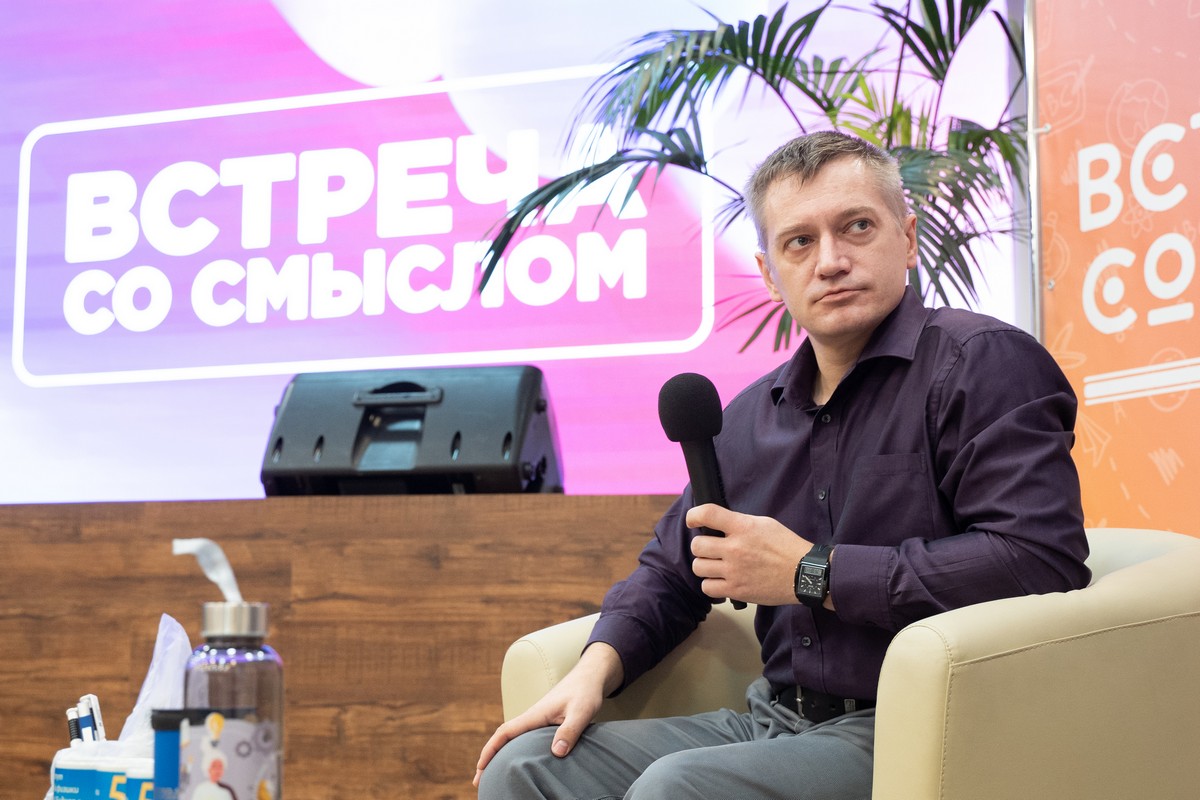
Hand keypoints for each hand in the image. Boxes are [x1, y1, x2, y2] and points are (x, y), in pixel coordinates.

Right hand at [473, 642, 622, 786]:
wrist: (589, 677)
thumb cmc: (585, 692)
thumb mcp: (581, 712)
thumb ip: (570, 731)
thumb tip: (556, 753)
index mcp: (535, 715)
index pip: (505, 733)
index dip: (490, 750)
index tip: (480, 768)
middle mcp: (532, 717)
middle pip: (503, 738)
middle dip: (489, 757)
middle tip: (479, 781)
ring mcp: (537, 719)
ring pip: (512, 738)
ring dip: (500, 754)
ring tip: (493, 775)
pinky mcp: (545, 722)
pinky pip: (523, 738)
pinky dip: (514, 750)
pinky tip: (518, 761)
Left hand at [686, 504, 812, 606]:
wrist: (803, 573)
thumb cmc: (786, 546)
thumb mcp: (764, 524)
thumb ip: (739, 523)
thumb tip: (718, 525)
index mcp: (743, 527)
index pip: (707, 514)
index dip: (694, 516)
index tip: (692, 521)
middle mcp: (735, 548)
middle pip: (697, 546)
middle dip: (702, 546)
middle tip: (711, 549)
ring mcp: (734, 571)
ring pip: (698, 567)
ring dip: (705, 565)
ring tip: (716, 565)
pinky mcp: (736, 590)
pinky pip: (707, 587)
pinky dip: (711, 584)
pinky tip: (721, 580)